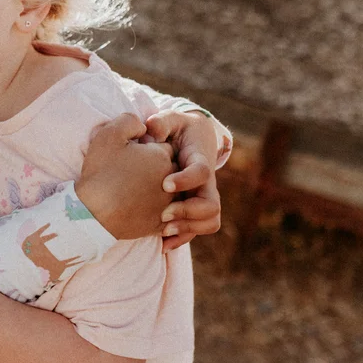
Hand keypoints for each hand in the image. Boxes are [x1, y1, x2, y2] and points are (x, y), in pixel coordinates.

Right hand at [73, 113, 175, 239]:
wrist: (93, 213)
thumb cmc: (101, 172)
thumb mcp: (109, 135)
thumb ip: (129, 121)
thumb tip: (143, 126)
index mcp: (162, 157)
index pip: (164, 146)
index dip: (148, 149)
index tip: (133, 155)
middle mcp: (172, 180)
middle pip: (170, 168)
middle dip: (156, 168)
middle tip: (133, 173)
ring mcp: (167, 204)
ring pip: (169, 191)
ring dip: (157, 189)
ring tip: (134, 190)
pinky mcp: (160, 223)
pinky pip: (163, 213)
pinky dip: (153, 210)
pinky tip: (136, 207)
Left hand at [143, 110, 221, 249]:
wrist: (191, 139)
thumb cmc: (177, 128)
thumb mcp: (170, 119)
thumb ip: (162, 122)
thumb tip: (151, 128)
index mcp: (200, 159)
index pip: (201, 172)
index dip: (186, 180)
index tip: (165, 184)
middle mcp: (206, 182)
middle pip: (211, 205)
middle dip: (188, 212)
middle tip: (163, 214)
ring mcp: (203, 197)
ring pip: (209, 221)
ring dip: (187, 228)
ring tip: (163, 229)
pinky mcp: (195, 209)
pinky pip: (197, 230)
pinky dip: (182, 238)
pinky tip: (162, 243)